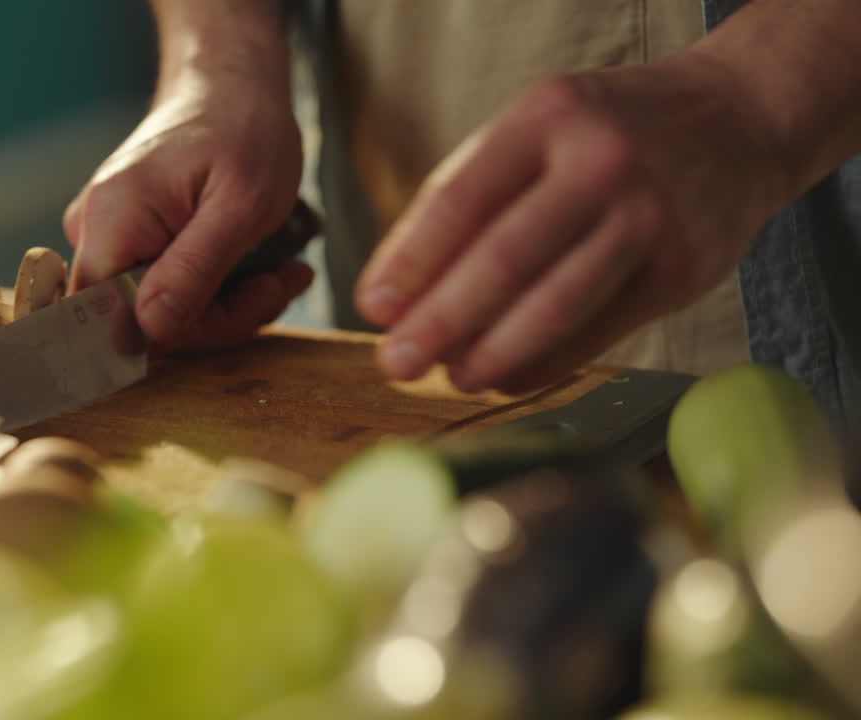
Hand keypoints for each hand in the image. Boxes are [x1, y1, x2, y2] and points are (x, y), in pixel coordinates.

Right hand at [66, 70, 311, 351]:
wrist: (231, 87)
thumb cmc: (242, 130)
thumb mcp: (240, 205)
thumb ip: (194, 269)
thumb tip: (151, 331)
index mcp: (112, 222)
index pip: (118, 321)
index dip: (186, 332)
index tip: (254, 300)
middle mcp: (95, 234)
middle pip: (142, 324)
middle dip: (222, 318)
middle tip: (281, 283)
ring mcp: (108, 240)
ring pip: (159, 315)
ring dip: (228, 307)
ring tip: (279, 272)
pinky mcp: (129, 245)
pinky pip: (165, 294)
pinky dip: (217, 293)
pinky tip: (257, 270)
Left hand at [355, 54, 790, 392]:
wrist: (736, 120)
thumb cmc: (605, 135)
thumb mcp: (532, 133)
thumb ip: (462, 200)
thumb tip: (392, 294)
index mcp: (546, 118)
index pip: (460, 199)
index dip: (410, 263)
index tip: (373, 308)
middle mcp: (600, 162)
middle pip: (505, 258)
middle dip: (441, 321)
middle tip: (397, 363)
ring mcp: (648, 216)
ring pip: (554, 303)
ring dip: (492, 352)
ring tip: (451, 377)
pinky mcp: (682, 269)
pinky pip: (597, 330)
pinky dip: (543, 363)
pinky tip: (505, 377)